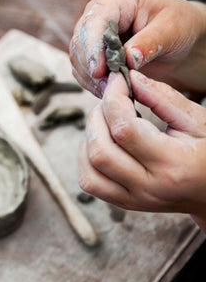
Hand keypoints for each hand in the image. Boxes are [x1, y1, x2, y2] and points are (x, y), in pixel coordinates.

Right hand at [70, 0, 205, 95]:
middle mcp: (98, 14)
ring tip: (109, 91)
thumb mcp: (171, 29)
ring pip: (77, 57)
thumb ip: (149, 42)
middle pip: (80, 41)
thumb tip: (129, 59)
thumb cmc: (176, 24)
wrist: (174, 37)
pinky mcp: (92, 52)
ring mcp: (92, 34)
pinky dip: (90, 82)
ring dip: (89, 77)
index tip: (99, 71)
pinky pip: (82, 69)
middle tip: (108, 86)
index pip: (95, 21)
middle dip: (90, 66)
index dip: (93, 47)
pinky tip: (105, 90)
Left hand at [80, 70, 205, 230]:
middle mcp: (148, 187)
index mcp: (173, 164)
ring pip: (89, 170)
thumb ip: (164, 98)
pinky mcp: (123, 202)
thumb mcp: (197, 122)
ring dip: (89, 138)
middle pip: (100, 151)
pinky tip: (102, 141)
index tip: (116, 80)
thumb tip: (131, 79)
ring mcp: (133, 199)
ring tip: (106, 122)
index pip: (124, 129)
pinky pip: (90, 182)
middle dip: (97, 117)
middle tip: (111, 102)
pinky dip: (86, 158)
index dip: (113, 98)